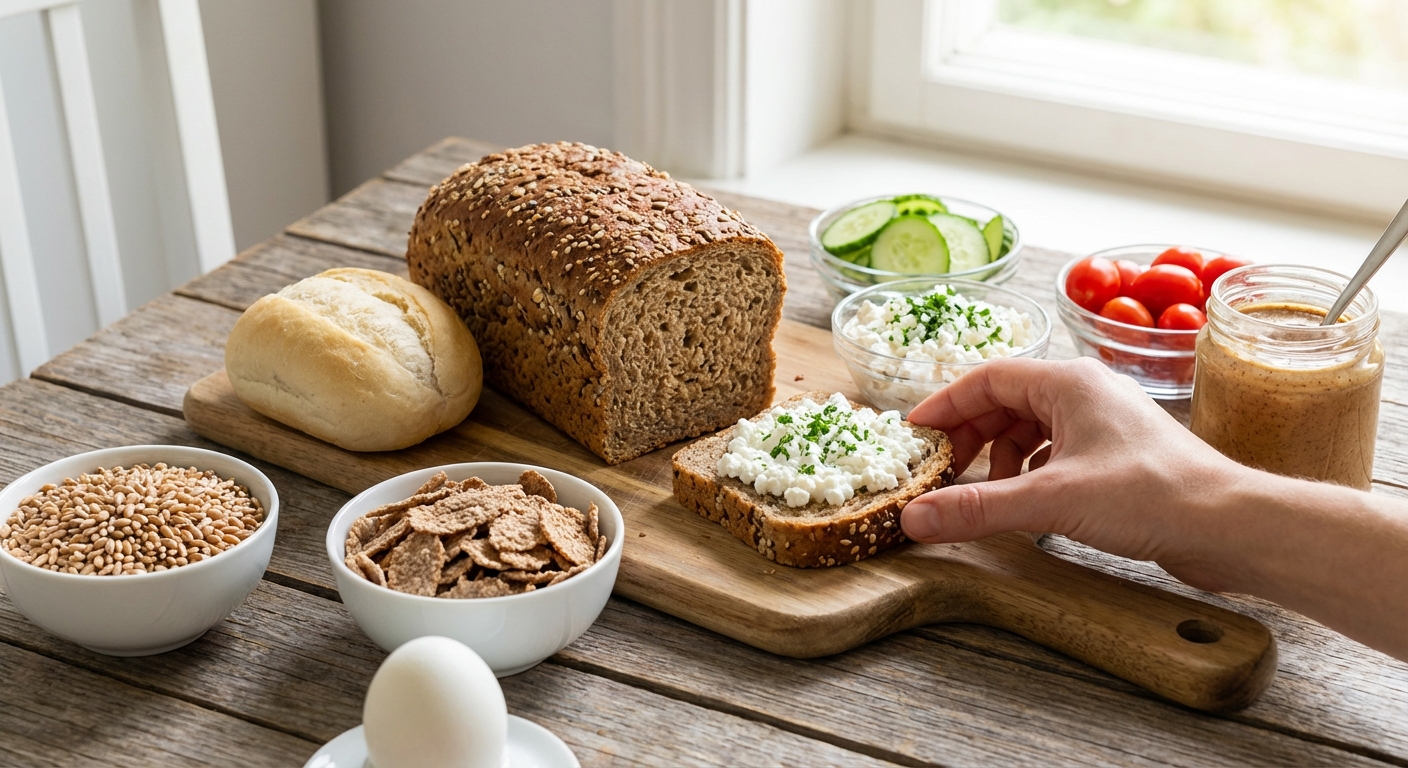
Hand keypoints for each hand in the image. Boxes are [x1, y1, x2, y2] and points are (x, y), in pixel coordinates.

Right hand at [900, 357, 1250, 591]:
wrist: (1230, 525)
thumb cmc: (1154, 495)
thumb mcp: (1051, 501)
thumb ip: (978, 507)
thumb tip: (915, 517)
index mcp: (1069, 382)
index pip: (987, 378)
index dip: (945, 405)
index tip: (916, 435)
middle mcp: (1086, 393)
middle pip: (1006, 403)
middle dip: (970, 438)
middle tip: (941, 472)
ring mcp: (1104, 424)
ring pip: (1031, 429)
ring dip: (999, 459)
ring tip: (985, 494)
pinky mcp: (1118, 456)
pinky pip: (1056, 453)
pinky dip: (1030, 474)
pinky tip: (1026, 505)